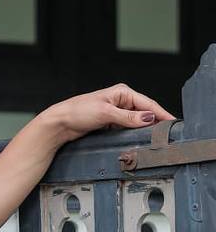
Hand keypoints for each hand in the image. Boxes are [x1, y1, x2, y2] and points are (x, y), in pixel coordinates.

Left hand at [47, 83, 175, 143]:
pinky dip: (132, 133)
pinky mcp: (110, 123)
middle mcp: (120, 100)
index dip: (161, 114)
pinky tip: (137, 139)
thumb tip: (148, 118)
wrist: (59, 123)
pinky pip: (126, 128)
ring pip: (136, 122)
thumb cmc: (77, 112)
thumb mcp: (106, 113)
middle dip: (153, 122)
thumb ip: (128, 117)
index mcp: (122, 92)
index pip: (148, 103)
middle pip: (144, 113)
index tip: (172, 123)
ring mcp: (115, 112)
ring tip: (154, 138)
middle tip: (165, 135)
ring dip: (143, 129)